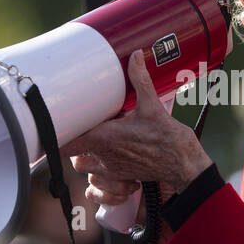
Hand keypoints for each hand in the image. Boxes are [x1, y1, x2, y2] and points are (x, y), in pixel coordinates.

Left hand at [63, 51, 211, 205]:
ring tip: (93, 145)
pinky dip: (96, 180)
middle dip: (73, 144)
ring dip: (83, 159)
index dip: (58, 134)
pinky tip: (104, 167)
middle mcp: (105, 156)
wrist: (185, 165)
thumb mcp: (153, 106)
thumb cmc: (169, 140)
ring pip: (83, 170)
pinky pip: (98, 187)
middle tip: (84, 129)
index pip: (67, 141)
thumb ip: (140, 80)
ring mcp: (112, 170)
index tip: (60, 123)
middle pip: (72, 155)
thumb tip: (135, 57)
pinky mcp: (121, 178)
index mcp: (106, 138)